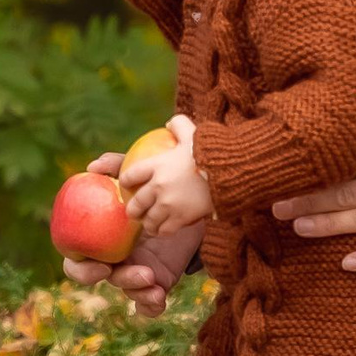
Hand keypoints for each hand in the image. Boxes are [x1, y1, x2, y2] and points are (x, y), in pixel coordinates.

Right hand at [61, 152, 201, 317]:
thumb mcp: (141, 176)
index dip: (81, 268)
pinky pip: (147, 305)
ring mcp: (134, 273)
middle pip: (102, 281)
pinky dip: (150, 305)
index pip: (76, 260)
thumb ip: (118, 167)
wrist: (193, 205)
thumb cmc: (158, 191)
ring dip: (137, 289)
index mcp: (101, 240)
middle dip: (115, 279)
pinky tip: (160, 297)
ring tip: (154, 280)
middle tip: (131, 273)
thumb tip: (92, 167)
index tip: (101, 265)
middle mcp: (114, 259)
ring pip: (127, 291)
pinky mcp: (156, 284)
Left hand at [121, 114, 211, 235]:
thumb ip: (179, 125)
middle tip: (135, 211)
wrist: (231, 172)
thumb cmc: (214, 151)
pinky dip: (162, 231)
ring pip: (149, 221)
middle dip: (132, 210)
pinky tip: (163, 230)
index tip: (127, 184)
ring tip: (150, 224)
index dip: (125, 181)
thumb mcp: (194, 133)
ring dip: (148, 224)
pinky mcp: (181, 218)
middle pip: (136, 204)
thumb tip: (169, 124)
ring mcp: (169, 204)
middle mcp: (158, 186)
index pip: (130, 175)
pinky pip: (164, 230)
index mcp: (157, 165)